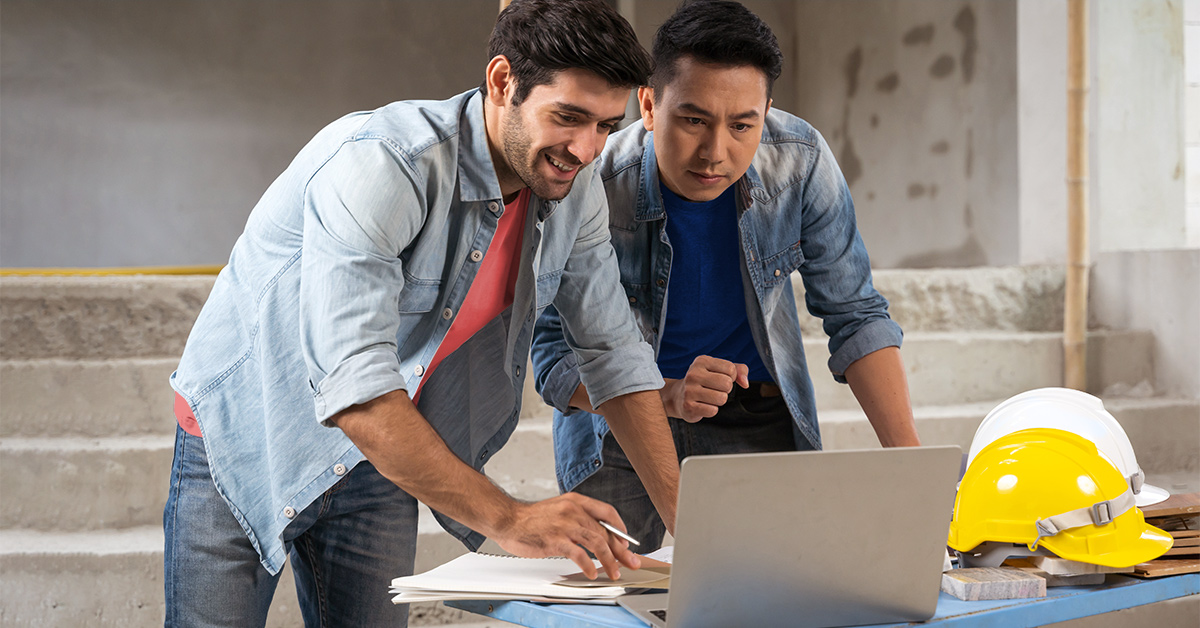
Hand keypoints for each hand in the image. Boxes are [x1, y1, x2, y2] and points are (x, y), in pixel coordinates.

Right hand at [491, 493, 641, 579]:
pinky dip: (588, 565)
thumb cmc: (532, 519)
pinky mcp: (556, 540)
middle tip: (630, 562)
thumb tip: (597, 535)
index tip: (626, 542)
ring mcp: (565, 525)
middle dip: (621, 550)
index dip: (620, 528)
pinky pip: (579, 554)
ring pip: (597, 543)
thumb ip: (578, 518)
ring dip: (609, 560)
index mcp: (576, 501)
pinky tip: (591, 572)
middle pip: (605, 531)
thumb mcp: (559, 509)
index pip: (607, 512)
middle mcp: (574, 511)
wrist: (508, 519)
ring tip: (614, 572)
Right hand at [661, 356, 748, 421]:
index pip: (731, 369)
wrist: (679, 397)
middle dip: (726, 390)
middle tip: (715, 390)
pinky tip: (703, 405)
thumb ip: (739, 370)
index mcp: (702, 361)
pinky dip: (711, 410)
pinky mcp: (688, 406)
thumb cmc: (703, 382)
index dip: (731, 377)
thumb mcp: (720, 370)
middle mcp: (693, 374)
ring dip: (719, 401)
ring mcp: (689, 390)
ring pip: (721, 398)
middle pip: (727, 384)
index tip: (720, 379)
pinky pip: (713, 411)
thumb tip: (745, 383)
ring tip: (709, 398)